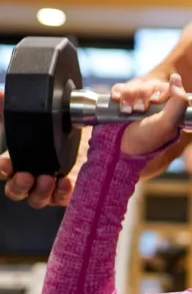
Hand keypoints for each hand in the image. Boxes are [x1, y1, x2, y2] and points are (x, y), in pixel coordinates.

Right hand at [1, 89, 74, 206]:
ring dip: (39, 191)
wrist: (82, 133)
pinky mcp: (66, 189)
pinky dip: (61, 193)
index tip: (6, 164)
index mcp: (16, 161)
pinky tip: (65, 182)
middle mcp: (30, 176)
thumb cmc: (54, 127)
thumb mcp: (35, 115)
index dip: (1, 169)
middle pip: (16, 191)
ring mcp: (48, 185)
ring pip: (36, 199)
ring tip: (47, 179)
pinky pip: (61, 199)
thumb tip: (2, 94)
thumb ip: (15, 106)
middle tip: (26, 175)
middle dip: (19, 185)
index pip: (2, 171)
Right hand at [118, 74, 188, 155]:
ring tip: (127, 111)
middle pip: (149, 84)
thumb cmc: (147, 139)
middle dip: (142, 96)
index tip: (154, 101)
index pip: (167, 86)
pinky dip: (118, 93)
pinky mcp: (123, 100)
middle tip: (139, 110)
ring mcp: (139, 100)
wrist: (121, 148)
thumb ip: (178, 102)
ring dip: (129, 96)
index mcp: (170, 107)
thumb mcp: (167, 124)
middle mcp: (155, 101)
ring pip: (135, 85)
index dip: (158, 92)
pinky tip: (117, 100)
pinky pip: (120, 87)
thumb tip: (176, 78)